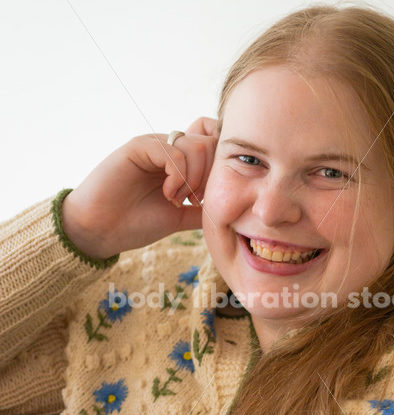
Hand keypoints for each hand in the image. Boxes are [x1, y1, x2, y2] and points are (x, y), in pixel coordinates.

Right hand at [62, 116, 218, 258]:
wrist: (101, 230)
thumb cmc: (136, 224)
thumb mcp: (181, 218)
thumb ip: (203, 210)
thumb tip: (231, 209)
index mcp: (181, 162)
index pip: (215, 145)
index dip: (219, 170)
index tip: (205, 198)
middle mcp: (170, 148)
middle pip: (212, 143)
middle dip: (210, 176)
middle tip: (193, 200)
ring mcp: (155, 144)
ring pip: (198, 146)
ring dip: (193, 179)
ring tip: (176, 199)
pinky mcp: (140, 145)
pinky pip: (174, 150)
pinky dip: (178, 176)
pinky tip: (167, 194)